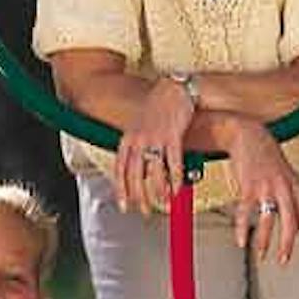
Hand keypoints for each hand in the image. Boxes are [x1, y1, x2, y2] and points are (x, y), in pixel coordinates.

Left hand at [114, 75, 196, 215]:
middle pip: (135, 175)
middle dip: (139, 196)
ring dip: (158, 191)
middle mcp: (138, 139)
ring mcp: (154, 138)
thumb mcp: (141, 126)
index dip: (120, 190)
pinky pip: (172, 161)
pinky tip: (178, 187)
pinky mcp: (172, 135)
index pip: (119, 170)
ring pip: (153, 171)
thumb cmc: (160, 107)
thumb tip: (142, 167)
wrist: (174, 88)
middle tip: (145, 210)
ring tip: (164, 203)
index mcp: (128, 138)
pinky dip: (175, 177)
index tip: (124, 206)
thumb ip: (138, 145)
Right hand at [223, 120, 298, 264]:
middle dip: (288, 243)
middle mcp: (285, 188)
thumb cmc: (271, 160)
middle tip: (284, 261)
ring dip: (264, 240)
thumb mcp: (290, 179)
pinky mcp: (248, 185)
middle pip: (291, 220)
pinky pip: (244, 212)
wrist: (251, 136)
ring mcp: (267, 186)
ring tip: (262, 255)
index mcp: (298, 187)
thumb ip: (296, 203)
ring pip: (267, 219)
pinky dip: (241, 229)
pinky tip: (240, 242)